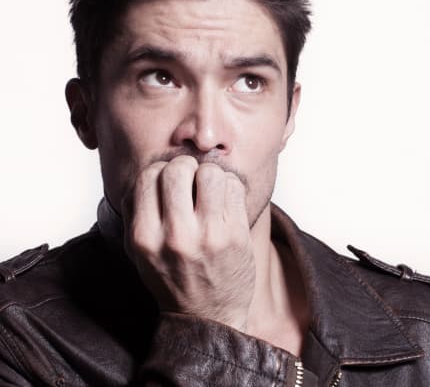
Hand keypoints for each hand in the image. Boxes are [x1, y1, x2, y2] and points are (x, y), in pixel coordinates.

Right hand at [122, 155, 255, 331]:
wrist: (208, 315)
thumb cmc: (173, 278)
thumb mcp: (141, 252)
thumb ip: (139, 212)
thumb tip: (153, 169)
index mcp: (144, 238)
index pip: (148, 176)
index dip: (160, 171)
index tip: (169, 183)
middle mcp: (175, 236)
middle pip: (178, 168)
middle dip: (186, 167)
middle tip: (191, 181)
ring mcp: (209, 235)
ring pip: (210, 172)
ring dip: (210, 174)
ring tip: (210, 190)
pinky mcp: (236, 234)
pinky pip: (234, 186)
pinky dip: (230, 185)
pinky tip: (225, 201)